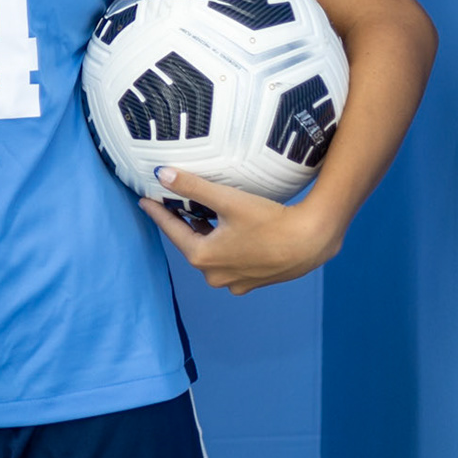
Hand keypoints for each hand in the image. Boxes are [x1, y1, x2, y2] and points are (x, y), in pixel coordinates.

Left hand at [139, 167, 343, 294]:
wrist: (313, 240)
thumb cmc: (270, 221)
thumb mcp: (227, 200)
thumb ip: (193, 187)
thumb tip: (161, 174)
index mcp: (202, 257)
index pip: (171, 229)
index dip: (158, 212)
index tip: (145, 201)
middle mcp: (215, 276)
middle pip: (191, 243)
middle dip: (183, 223)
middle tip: (176, 204)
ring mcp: (234, 283)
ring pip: (211, 254)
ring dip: (205, 236)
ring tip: (202, 216)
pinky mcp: (252, 283)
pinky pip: (229, 263)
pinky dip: (225, 248)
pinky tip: (232, 234)